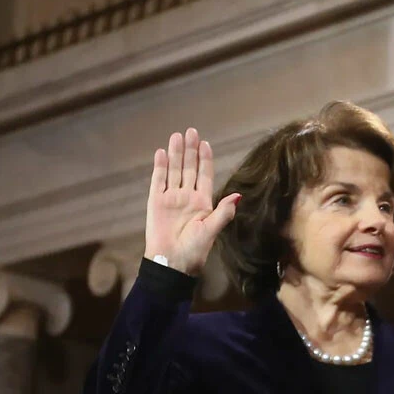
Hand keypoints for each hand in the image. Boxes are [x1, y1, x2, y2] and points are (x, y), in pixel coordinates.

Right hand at [144, 128, 239, 275]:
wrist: (171, 263)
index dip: (205, 159)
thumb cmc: (194, 250)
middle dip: (190, 150)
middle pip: (189, 168)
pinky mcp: (156, 203)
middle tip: (191, 131)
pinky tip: (162, 153)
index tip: (206, 143)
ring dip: (176, 154)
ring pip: (174, 171)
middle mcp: (187, 197)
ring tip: (177, 136)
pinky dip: (160, 167)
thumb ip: (223, 212)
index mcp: (203, 203)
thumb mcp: (211, 230)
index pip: (204, 175)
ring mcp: (171, 198)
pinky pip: (158, 181)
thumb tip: (238, 195)